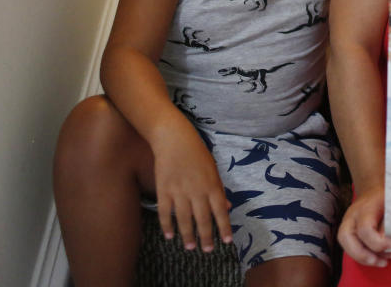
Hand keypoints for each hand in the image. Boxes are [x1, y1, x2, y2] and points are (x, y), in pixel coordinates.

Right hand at [150, 118, 231, 251]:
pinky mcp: (163, 190)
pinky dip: (167, 226)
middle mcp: (197, 191)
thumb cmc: (197, 152)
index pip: (220, 211)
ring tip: (190, 247)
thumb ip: (219, 189)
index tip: (227, 241)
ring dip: (188, 236)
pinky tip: (169, 236)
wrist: (174, 138)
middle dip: (206, 237)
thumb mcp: (213, 169)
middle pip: (202, 219)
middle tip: (208, 250)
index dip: (224, 227)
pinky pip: (165, 213)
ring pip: (184, 220)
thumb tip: (227, 207)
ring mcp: (179, 191)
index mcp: (212, 185)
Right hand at [337, 186, 390, 266]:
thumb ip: (389, 224)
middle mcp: (350, 217)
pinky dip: (365, 258)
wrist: (371, 192)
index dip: (379, 242)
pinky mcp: (347, 234)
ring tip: (384, 262)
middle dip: (364, 255)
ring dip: (366, 260)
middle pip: (347, 239)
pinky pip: (352, 249)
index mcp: (363, 208)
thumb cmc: (383, 199)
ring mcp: (346, 226)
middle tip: (384, 262)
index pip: (365, 230)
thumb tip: (388, 243)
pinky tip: (379, 259)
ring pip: (347, 247)